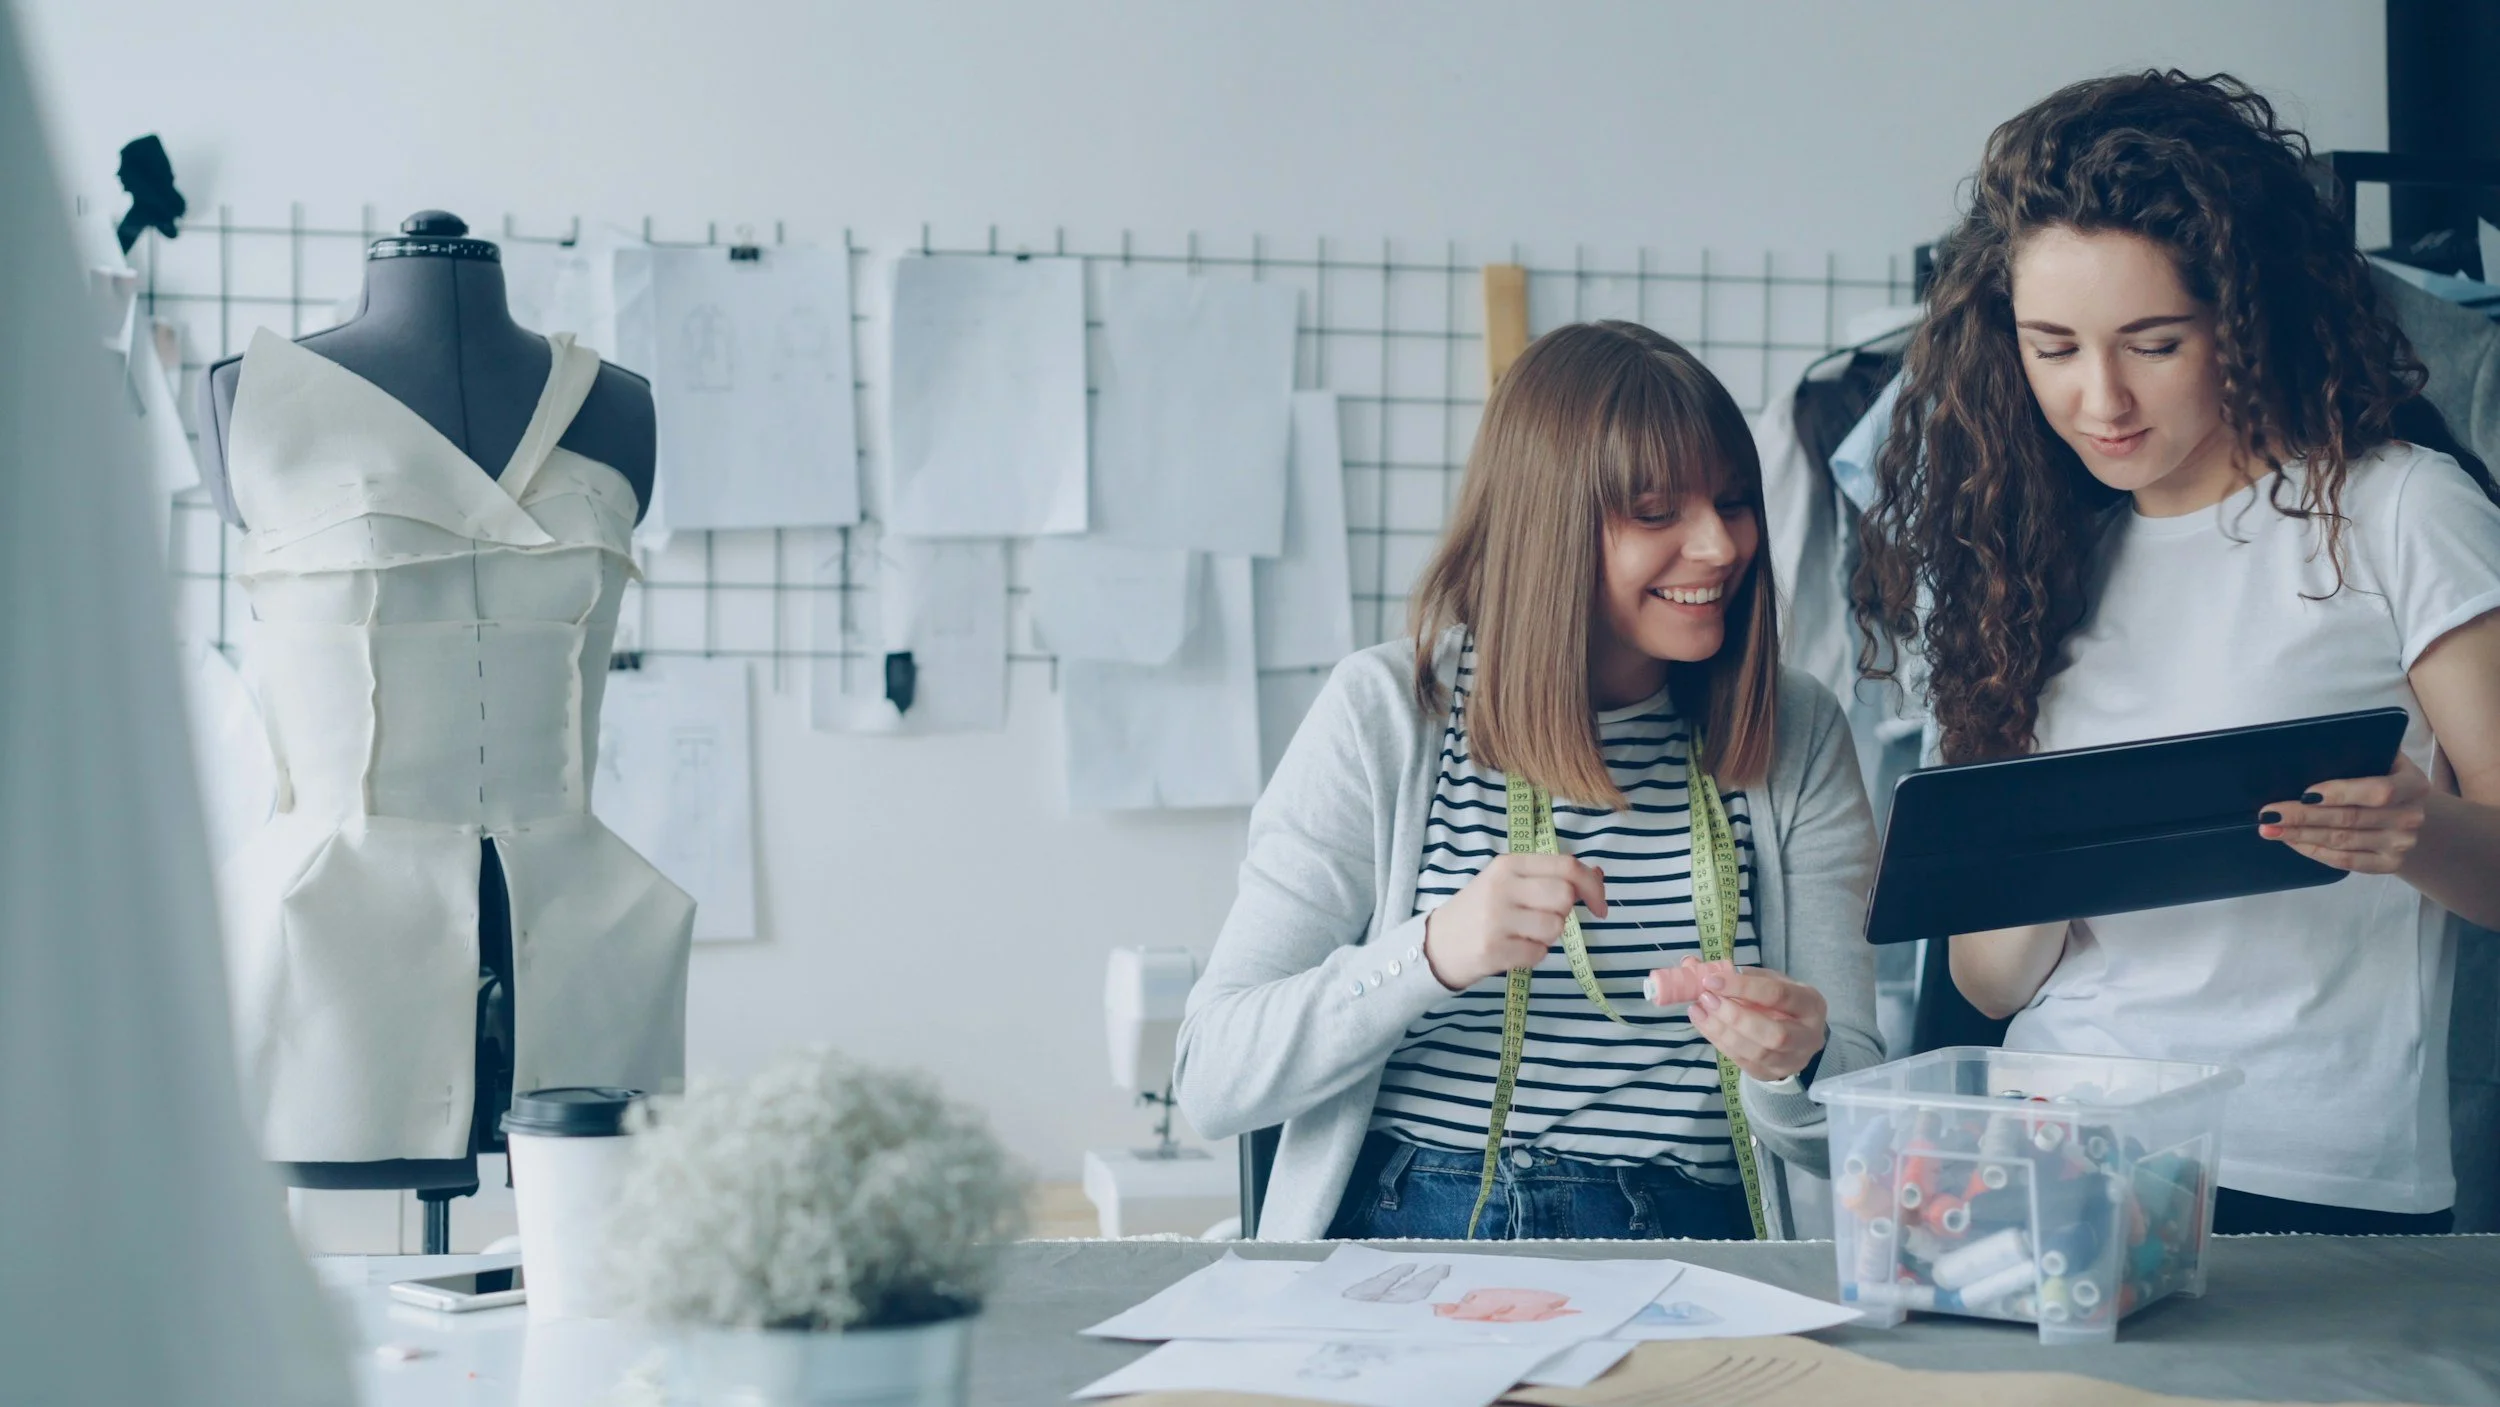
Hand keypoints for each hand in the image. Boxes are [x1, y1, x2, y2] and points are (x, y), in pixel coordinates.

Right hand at [1422, 853, 1607, 990]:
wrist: (1436, 943)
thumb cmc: (1480, 910)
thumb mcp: (1508, 882)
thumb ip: (1548, 877)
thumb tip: (1598, 876)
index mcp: (1508, 864)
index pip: (1566, 866)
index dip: (1592, 886)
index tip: (1599, 905)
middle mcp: (1502, 887)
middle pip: (1564, 897)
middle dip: (1563, 914)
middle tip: (1544, 919)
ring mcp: (1496, 919)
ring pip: (1555, 928)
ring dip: (1548, 937)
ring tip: (1523, 934)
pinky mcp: (1494, 950)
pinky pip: (1539, 953)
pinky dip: (1533, 955)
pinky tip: (1513, 949)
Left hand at [1651, 956, 1826, 1081]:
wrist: (1795, 1035)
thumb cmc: (1779, 1002)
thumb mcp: (1767, 981)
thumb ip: (1737, 973)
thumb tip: (1692, 963)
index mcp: (1810, 1004)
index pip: (1778, 995)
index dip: (1743, 987)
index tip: (1712, 980)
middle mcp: (1808, 1036)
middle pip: (1773, 1033)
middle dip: (1734, 1016)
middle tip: (1706, 999)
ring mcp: (1792, 1060)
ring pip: (1758, 1053)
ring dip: (1722, 1031)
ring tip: (1699, 1011)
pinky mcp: (1772, 1074)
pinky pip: (1744, 1062)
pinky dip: (1720, 1042)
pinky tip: (1704, 1025)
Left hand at [2258, 752, 2431, 874]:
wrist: (2407, 813)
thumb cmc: (2382, 778)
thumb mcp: (2381, 759)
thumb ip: (2358, 753)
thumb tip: (2307, 748)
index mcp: (2413, 784)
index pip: (2377, 791)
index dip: (2340, 793)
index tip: (2304, 793)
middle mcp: (2411, 816)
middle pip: (2350, 819)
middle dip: (2303, 817)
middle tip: (2268, 814)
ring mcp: (2401, 844)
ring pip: (2342, 842)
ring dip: (2301, 836)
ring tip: (2270, 829)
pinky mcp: (2389, 864)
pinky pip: (2345, 861)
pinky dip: (2314, 852)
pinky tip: (2292, 842)